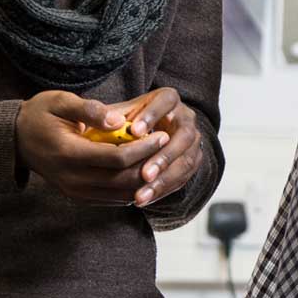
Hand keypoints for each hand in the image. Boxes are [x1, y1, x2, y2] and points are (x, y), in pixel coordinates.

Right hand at [15, 90, 158, 204]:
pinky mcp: (78, 197)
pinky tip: (146, 172)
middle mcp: (71, 178)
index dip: (144, 148)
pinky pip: (113, 199)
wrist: (16, 140)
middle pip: (123, 180)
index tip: (162, 134)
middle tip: (169, 148)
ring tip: (162, 160)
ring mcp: (74, 191)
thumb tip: (119, 120)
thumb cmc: (40, 115)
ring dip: (145, 181)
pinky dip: (132, 189)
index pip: (117, 158)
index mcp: (68, 153)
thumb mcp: (59, 101)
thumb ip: (89, 109)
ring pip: (121, 194)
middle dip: (150, 165)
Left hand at [104, 87, 203, 206]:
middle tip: (144, 174)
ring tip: (141, 196)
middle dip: (164, 157)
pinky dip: (163, 190)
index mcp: (168, 99)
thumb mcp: (120, 113)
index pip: (165, 102)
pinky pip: (183, 177)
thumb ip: (112, 116)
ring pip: (186, 161)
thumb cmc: (128, 121)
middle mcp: (185, 118)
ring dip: (164, 180)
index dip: (152, 116)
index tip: (134, 131)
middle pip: (184, 136)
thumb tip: (104, 121)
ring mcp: (192, 141)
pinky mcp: (192, 160)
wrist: (148, 133)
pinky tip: (144, 198)